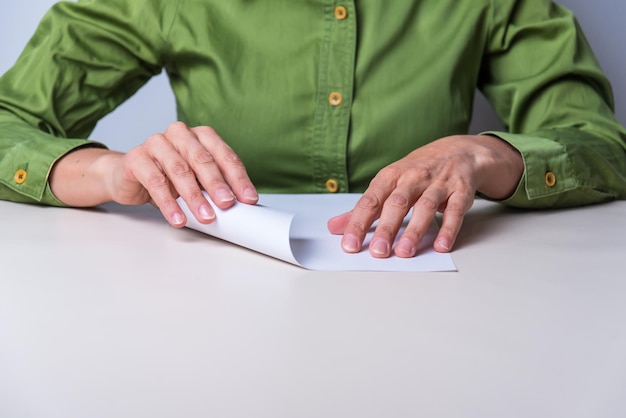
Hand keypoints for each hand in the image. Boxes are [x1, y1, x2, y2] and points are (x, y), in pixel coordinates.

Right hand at [50, 122, 257, 226]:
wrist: (126, 176)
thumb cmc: (168, 178)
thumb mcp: (196, 181)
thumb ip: (214, 187)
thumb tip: (239, 206)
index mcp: (201, 136)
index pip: (224, 155)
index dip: (238, 178)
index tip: (248, 199)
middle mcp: (180, 134)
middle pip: (203, 159)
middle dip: (217, 184)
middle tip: (227, 204)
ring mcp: (156, 142)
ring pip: (180, 169)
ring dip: (194, 196)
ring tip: (206, 216)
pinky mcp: (136, 157)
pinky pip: (155, 181)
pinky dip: (168, 203)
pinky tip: (178, 218)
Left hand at [327, 135, 523, 257]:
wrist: (459, 150)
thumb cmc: (419, 171)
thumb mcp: (389, 183)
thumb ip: (365, 208)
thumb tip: (335, 227)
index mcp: (391, 176)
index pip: (370, 200)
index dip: (358, 222)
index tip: (350, 244)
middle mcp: (413, 177)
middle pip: (396, 203)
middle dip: (386, 228)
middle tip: (377, 251)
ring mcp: (438, 183)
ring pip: (424, 207)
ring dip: (414, 230)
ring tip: (404, 252)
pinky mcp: (460, 191)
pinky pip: (455, 210)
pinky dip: (449, 228)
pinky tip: (441, 245)